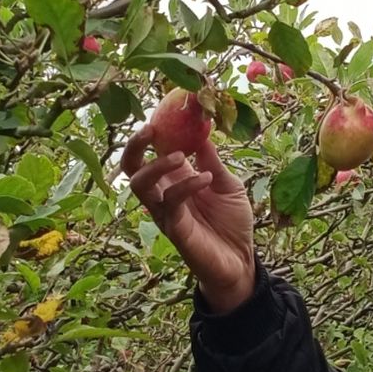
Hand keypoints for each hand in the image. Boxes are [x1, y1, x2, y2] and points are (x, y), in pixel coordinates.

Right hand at [122, 125, 255, 312]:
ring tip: (181, 156)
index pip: (152, 152)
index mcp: (175, 179)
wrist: (241, 259)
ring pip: (139, 186)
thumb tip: (202, 130)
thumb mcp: (227, 183)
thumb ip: (212, 160)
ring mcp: (165, 212)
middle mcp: (163, 193)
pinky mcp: (174, 229)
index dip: (152, 133)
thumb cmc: (232, 221)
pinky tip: (206, 179)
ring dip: (156, 166)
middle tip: (150, 129)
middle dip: (134, 146)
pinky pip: (169, 203)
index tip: (162, 112)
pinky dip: (186, 186)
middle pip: (131, 167)